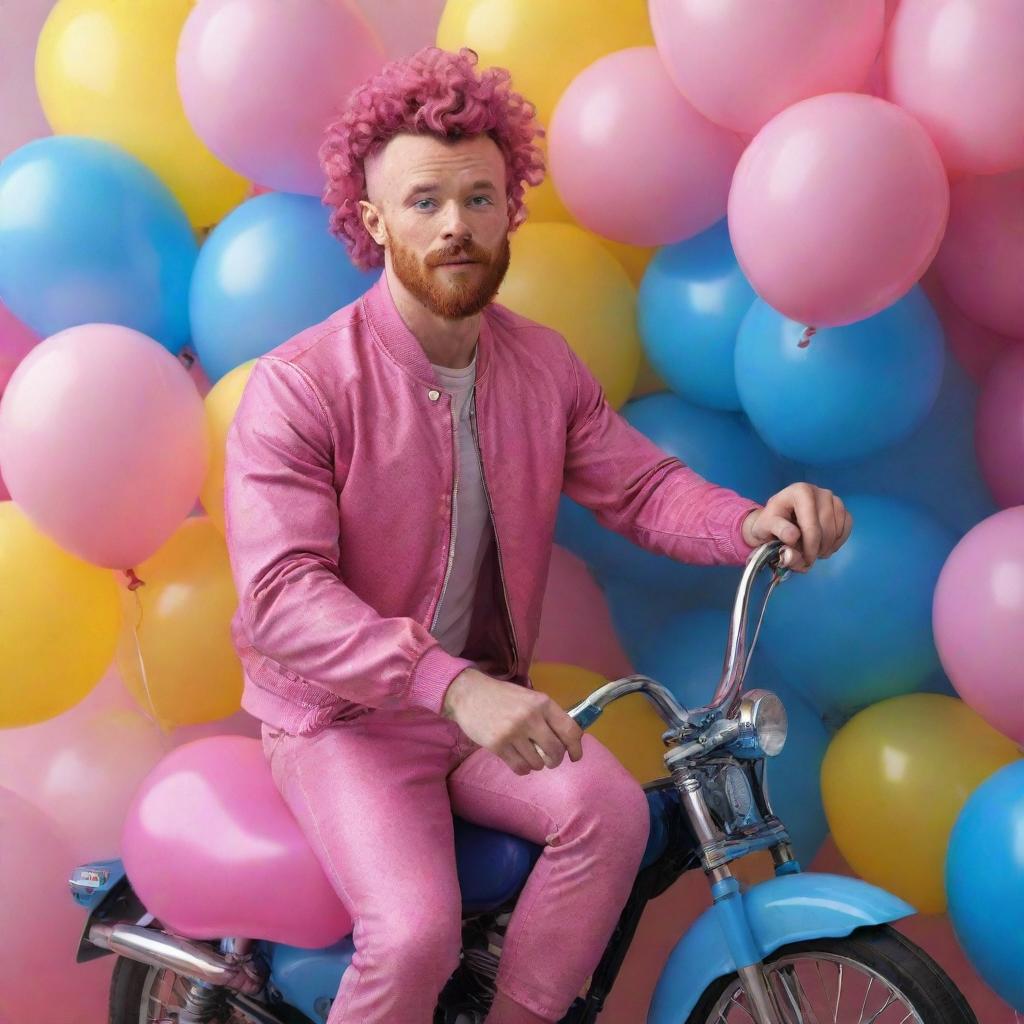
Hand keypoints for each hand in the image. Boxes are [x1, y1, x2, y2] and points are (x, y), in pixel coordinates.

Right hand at [441, 668, 584, 774]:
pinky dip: (523, 768)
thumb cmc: (502, 696)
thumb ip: (547, 715)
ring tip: (527, 754)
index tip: (575, 756)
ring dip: (536, 764)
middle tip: (548, 758)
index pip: (570, 730)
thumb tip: (567, 740)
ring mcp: (513, 733)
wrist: (469, 694)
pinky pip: (520, 768)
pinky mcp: (498, 746)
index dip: (576, 747)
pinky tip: (518, 759)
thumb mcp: (529, 698)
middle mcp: (530, 718)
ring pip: (538, 763)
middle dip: (554, 760)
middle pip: (555, 751)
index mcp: (542, 703)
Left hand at [741, 483, 852, 572]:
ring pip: (837, 529)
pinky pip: (846, 527)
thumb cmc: (770, 524)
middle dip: (819, 548)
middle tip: (808, 559)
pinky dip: (837, 541)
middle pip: (826, 528)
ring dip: (828, 546)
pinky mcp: (840, 507)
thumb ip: (777, 532)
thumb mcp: (765, 528)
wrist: (776, 519)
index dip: (810, 547)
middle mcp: (819, 491)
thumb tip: (793, 536)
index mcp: (799, 492)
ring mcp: (832, 498)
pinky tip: (824, 546)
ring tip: (813, 552)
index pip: (811, 525)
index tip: (805, 561)